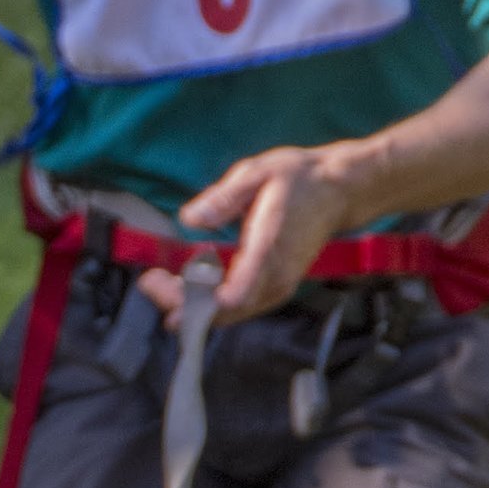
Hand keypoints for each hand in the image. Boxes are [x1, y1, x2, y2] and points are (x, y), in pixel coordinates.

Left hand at [143, 142, 356, 320]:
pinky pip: (237, 307)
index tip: (160, 284)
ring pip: (228, 315)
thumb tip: (190, 219)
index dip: (191, 301)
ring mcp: (277, 287)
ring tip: (160, 283)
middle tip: (149, 282)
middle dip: (180, 304)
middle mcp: (275, 277)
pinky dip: (208, 302)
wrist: (339, 190)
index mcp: (269, 249)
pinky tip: (186, 285)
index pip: (232, 296)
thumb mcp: (258, 173)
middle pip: (222, 312)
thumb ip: (224, 197)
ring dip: (191, 305)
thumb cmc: (298, 179)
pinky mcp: (274, 289)